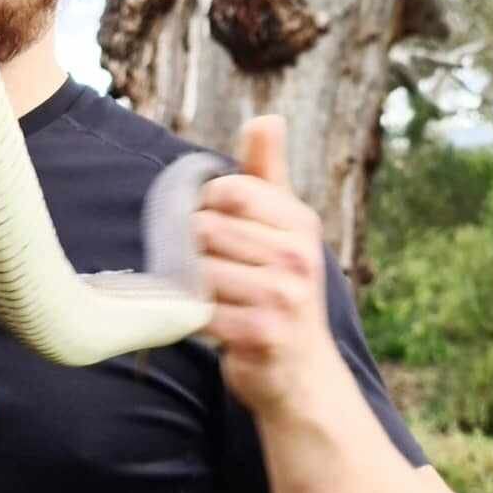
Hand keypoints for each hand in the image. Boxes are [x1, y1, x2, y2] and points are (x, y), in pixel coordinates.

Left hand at [195, 115, 340, 416]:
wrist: (301, 376)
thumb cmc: (281, 292)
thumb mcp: (283, 229)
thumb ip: (266, 174)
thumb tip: (266, 117)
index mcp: (299, 223)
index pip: (227, 191)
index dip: (204, 208)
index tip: (212, 230)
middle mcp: (297, 256)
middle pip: (205, 229)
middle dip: (193, 250)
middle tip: (209, 271)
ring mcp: (282, 297)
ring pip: (198, 270)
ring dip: (191, 286)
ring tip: (213, 297)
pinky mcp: (261, 334)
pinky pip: (201, 311)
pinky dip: (195, 317)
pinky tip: (212, 323)